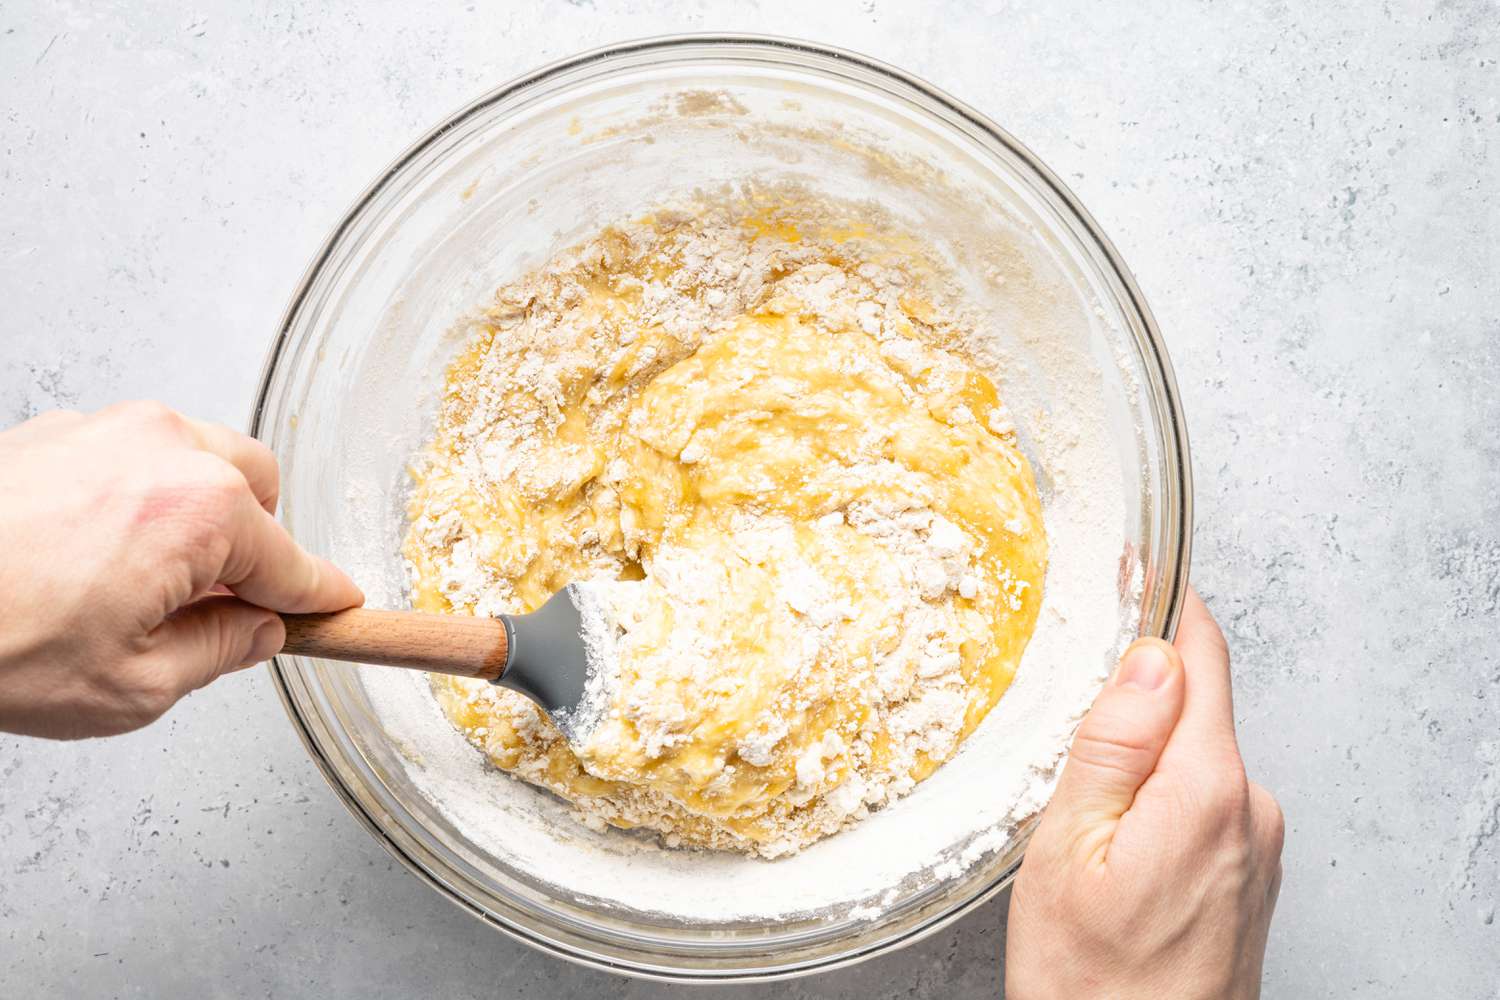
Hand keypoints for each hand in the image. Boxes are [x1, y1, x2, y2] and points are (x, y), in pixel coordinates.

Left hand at [0, 402, 361, 738]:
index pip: (292, 562)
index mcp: (200, 510)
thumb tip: (255, 633)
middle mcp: (163, 449)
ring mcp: (106, 430)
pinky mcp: (57, 430)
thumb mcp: (133, 686)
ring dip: (199, 513)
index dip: (319, 596)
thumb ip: (218, 652)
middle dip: (254, 544)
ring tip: (148, 581)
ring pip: (199, 458)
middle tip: (220, 604)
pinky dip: (142, 496)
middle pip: (258, 488)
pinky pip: (136, 453)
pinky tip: (99, 553)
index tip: (337, 607)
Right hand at [1006, 588, 1282, 998]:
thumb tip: (1148, 658)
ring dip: (1146, 745)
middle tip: (1067, 695)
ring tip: (1079, 796)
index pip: (1200, 656)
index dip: (1162, 601)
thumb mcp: (1065, 851)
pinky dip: (1162, 789)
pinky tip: (1112, 835)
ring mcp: (1257, 846)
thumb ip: (1112, 745)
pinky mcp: (1250, 875)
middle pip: (1197, 701)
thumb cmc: (1089, 984)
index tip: (1131, 564)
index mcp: (1206, 789)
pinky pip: (1206, 797)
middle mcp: (1251, 810)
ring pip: (1197, 752)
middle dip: (1139, 683)